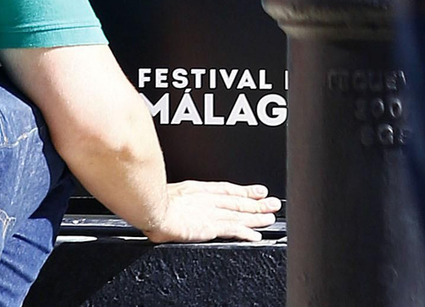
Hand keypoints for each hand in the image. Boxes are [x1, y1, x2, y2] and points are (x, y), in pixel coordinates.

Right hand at [143, 180, 279, 243]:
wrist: (151, 206)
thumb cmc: (152, 200)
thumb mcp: (166, 192)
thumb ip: (176, 198)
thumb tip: (172, 202)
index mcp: (197, 190)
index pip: (227, 190)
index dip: (244, 191)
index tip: (257, 191)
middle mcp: (207, 199)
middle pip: (237, 201)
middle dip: (256, 203)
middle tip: (273, 203)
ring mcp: (210, 212)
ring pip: (239, 214)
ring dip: (256, 216)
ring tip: (270, 217)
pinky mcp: (210, 226)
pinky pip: (233, 229)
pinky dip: (246, 232)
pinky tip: (255, 235)